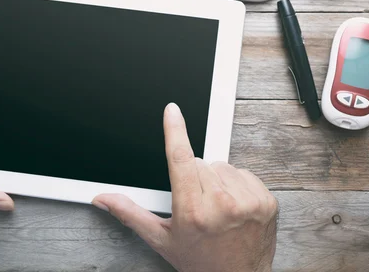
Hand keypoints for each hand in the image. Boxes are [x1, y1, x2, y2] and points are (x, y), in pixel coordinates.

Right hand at [93, 103, 277, 271]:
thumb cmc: (200, 261)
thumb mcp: (161, 239)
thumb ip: (131, 214)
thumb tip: (103, 199)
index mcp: (192, 211)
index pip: (180, 159)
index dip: (174, 131)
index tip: (172, 111)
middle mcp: (222, 204)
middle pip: (200, 163)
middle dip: (194, 176)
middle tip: (197, 202)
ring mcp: (247, 202)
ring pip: (222, 166)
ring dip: (216, 180)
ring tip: (215, 206)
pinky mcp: (266, 201)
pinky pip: (243, 173)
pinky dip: (236, 184)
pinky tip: (232, 204)